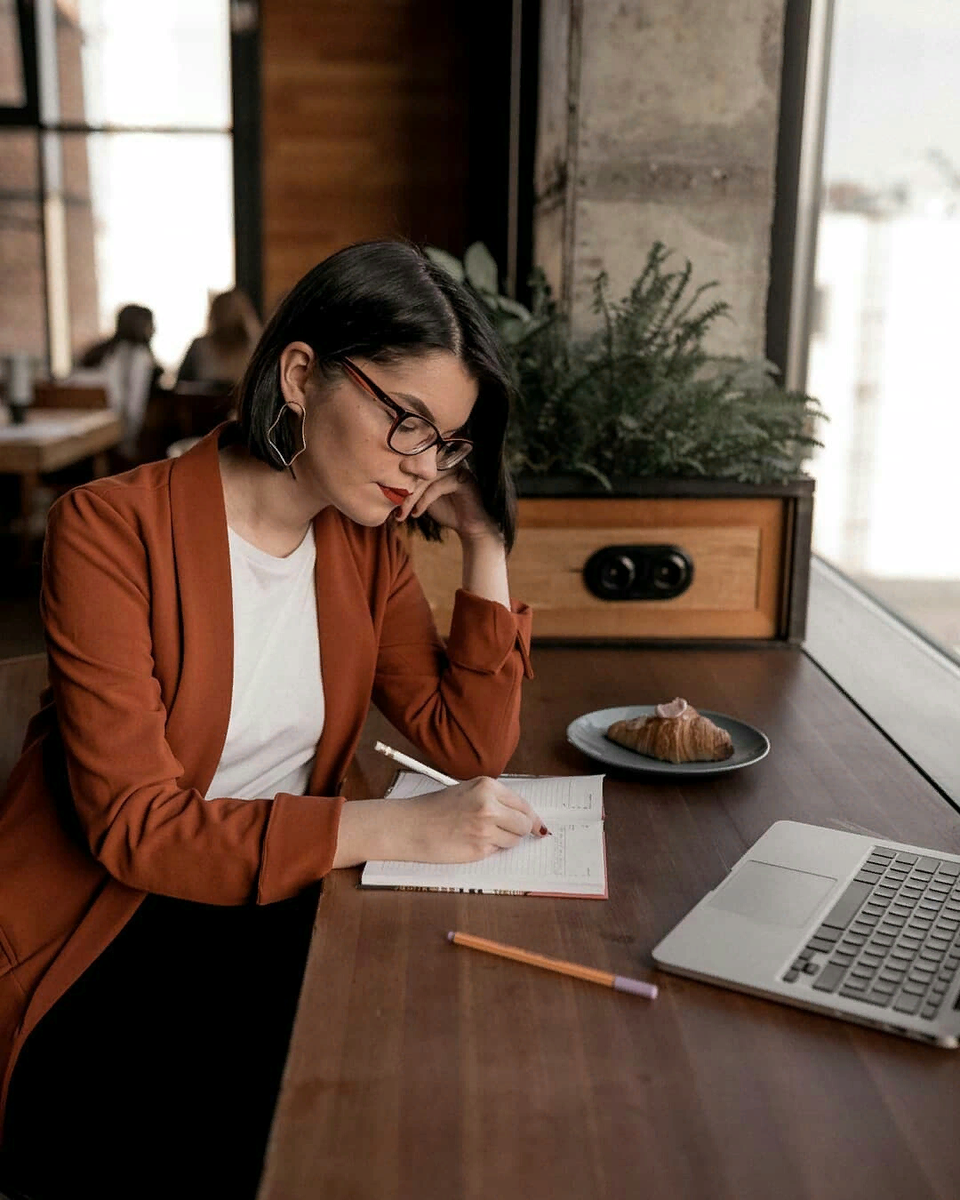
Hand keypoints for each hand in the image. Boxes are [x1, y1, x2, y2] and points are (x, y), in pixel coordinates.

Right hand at [393, 777, 547, 862]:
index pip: (522, 804)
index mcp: (487, 786)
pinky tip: (471, 842)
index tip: (537, 825)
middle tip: (508, 831)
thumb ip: (494, 799)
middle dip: (519, 830)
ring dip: (504, 841)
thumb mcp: (467, 791)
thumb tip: (522, 816)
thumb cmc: (434, 808)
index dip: (531, 817)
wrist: (410, 826)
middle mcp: (489, 806)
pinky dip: (490, 849)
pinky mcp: (479, 849)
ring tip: (480, 834)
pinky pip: (497, 851)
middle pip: (524, 823)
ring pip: (514, 840)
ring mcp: (485, 829)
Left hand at [396, 467, 500, 543]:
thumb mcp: (424, 498)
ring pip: (426, 478)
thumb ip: (411, 489)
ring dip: (412, 497)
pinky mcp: (463, 479)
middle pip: (418, 470)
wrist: (470, 527)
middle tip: (394, 508)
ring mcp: (456, 469)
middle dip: (404, 490)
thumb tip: (385, 487)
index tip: (387, 494)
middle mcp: (447, 461)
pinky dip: (424, 501)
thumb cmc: (448, 511)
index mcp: (437, 463)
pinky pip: (438, 487)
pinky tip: (417, 514)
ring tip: (403, 513)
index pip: (414, 463)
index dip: (399, 477)